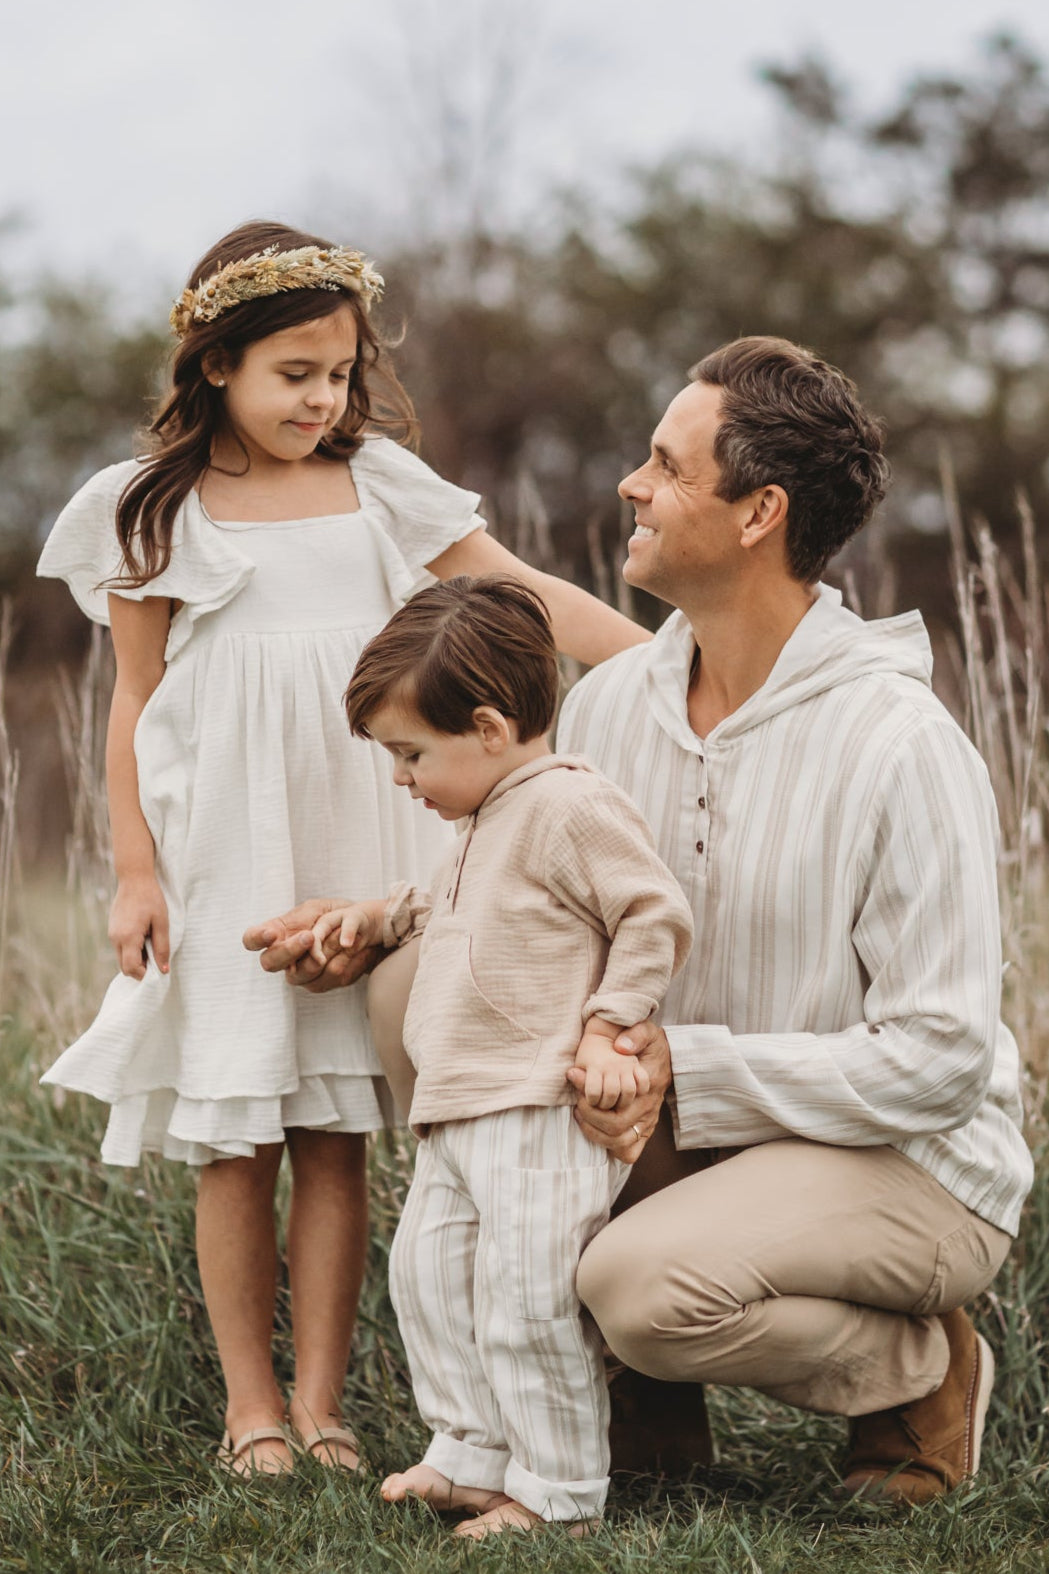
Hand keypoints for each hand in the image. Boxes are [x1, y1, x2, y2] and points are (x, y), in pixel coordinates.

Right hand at [109, 875, 169, 978]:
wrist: (134, 879)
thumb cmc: (151, 899)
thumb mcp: (162, 923)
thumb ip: (162, 947)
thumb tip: (163, 970)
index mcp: (127, 937)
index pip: (131, 968)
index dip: (144, 975)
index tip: (158, 971)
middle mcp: (115, 938)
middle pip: (124, 967)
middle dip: (140, 969)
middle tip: (156, 959)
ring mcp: (111, 934)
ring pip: (122, 958)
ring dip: (136, 959)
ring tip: (152, 945)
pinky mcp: (112, 930)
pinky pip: (120, 948)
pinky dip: (131, 951)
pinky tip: (144, 938)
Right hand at [243, 898, 382, 992]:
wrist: (364, 929)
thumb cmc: (333, 915)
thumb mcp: (316, 910)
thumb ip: (301, 921)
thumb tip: (284, 935)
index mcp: (276, 934)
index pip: (251, 940)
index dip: (256, 938)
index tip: (271, 933)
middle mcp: (282, 958)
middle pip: (270, 963)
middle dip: (289, 950)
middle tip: (309, 936)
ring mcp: (299, 974)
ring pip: (299, 976)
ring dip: (318, 956)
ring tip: (339, 937)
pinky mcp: (319, 984)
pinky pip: (325, 981)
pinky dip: (341, 962)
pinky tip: (353, 948)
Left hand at [566, 1018, 670, 1162]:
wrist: (669, 1058)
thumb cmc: (652, 1045)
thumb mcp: (647, 1031)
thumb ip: (636, 1035)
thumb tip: (621, 1047)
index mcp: (647, 1087)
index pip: (617, 1104)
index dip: (591, 1100)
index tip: (577, 1084)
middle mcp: (647, 1109)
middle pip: (615, 1129)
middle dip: (590, 1117)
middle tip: (578, 1103)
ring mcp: (647, 1123)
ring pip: (620, 1145)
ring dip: (595, 1133)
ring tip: (581, 1114)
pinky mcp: (644, 1131)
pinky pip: (629, 1153)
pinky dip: (610, 1148)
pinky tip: (596, 1129)